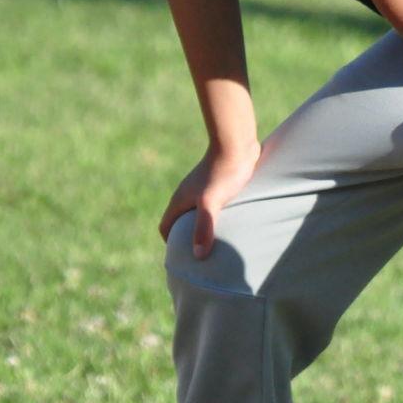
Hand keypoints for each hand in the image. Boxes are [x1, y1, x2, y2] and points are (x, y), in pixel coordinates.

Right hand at [158, 141, 261, 259]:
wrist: (237, 143)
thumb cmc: (224, 172)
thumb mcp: (212, 202)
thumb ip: (203, 227)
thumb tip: (198, 256)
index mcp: (180, 199)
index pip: (165, 227)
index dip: (171, 244)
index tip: (182, 258)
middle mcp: (188, 193)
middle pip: (179, 220)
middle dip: (186, 238)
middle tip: (200, 256)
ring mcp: (202, 187)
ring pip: (195, 211)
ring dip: (202, 226)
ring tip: (218, 242)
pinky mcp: (217, 182)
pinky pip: (211, 204)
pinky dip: (215, 215)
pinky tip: (232, 222)